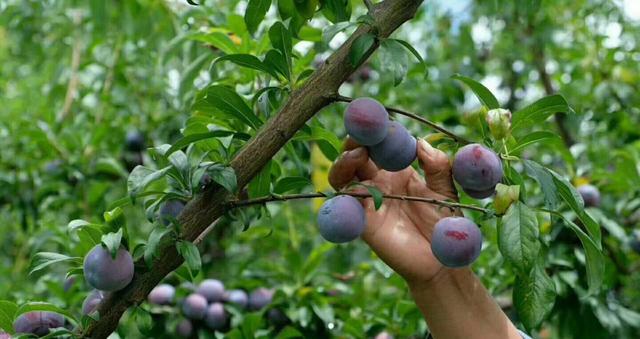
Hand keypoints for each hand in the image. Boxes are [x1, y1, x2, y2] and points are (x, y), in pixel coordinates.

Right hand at [328, 138, 459, 285]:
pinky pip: (345, 206)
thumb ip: (437, 166)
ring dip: (344, 163)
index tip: (379, 122)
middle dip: (354, 142)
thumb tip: (421, 142)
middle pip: (355, 156)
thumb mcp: (446, 190)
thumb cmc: (446, 225)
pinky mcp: (363, 222)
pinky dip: (343, 195)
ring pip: (343, 177)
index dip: (377, 132)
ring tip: (358, 155)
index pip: (381, 145)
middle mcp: (379, 183)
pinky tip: (354, 187)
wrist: (444, 261)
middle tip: (362, 136)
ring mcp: (368, 202)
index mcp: (398, 171)